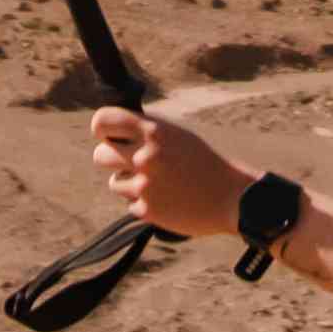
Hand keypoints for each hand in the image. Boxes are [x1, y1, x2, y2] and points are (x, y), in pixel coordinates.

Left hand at [86, 105, 254, 248]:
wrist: (231, 197)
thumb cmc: (204, 163)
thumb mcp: (178, 136)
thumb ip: (146, 132)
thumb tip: (112, 134)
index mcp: (154, 131)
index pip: (103, 121)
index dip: (101, 129)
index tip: (105, 135)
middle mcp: (145, 156)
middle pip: (100, 155)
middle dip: (111, 159)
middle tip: (130, 163)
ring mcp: (144, 185)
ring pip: (115, 183)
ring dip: (129, 184)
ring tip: (159, 184)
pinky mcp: (146, 210)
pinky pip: (131, 204)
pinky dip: (145, 204)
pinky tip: (168, 201)